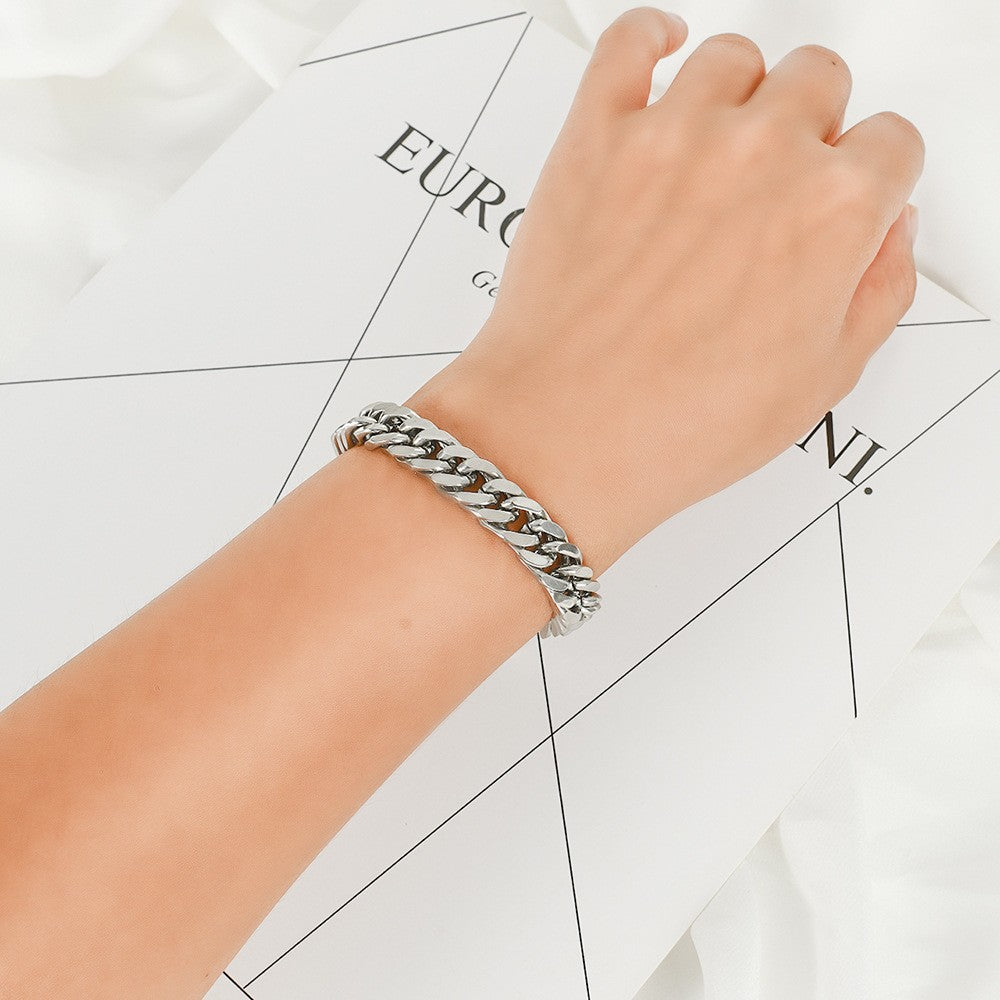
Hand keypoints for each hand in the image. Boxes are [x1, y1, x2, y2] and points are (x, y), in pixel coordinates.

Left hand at [406, 6, 923, 575]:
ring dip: (741, 94)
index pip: (892, 145)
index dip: (871, 179)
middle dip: (812, 130)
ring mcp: (673, 135)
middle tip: (779, 186)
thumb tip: (887, 234)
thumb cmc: (679, 424)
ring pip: (734, 59)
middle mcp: (763, 153)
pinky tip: (662, 54)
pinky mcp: (595, 136)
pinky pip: (629, 43)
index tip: (847, 199)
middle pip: (819, 84)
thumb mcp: (822, 381)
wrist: (565, 433)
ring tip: (720, 147)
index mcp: (835, 210)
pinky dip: (650, 37)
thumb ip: (877, 291)